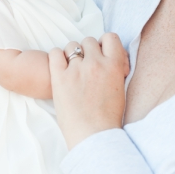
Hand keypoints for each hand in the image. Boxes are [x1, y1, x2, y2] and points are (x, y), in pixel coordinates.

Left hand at [48, 33, 129, 150]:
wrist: (93, 135)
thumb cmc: (108, 117)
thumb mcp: (120, 88)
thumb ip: (115, 69)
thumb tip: (108, 58)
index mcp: (115, 66)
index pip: (110, 37)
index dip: (104, 44)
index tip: (102, 56)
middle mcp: (96, 63)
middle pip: (88, 41)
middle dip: (87, 51)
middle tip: (85, 67)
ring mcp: (76, 69)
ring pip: (71, 46)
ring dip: (71, 55)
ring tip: (72, 71)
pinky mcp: (59, 77)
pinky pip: (54, 53)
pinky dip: (56, 58)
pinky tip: (59, 68)